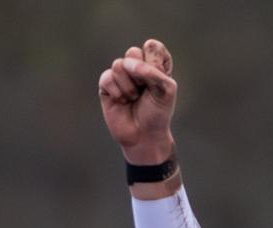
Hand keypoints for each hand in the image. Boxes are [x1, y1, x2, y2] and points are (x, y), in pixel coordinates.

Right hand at [97, 38, 177, 163]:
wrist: (143, 135)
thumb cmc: (157, 113)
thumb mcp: (166, 91)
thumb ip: (153, 72)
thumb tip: (128, 64)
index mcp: (155, 65)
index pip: (153, 46)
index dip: (155, 62)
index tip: (161, 78)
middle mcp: (137, 67)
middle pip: (133, 52)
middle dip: (140, 73)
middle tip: (145, 90)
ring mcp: (120, 75)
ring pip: (119, 64)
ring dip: (129, 86)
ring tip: (133, 98)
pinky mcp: (106, 84)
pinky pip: (107, 77)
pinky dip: (117, 92)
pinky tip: (122, 101)